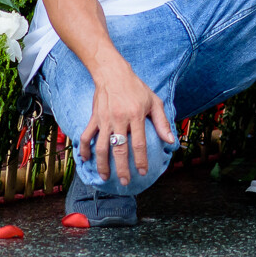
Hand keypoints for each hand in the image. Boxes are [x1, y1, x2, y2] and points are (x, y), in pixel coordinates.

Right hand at [84, 60, 176, 185]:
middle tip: (124, 181)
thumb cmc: (137, 88)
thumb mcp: (154, 101)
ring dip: (102, 164)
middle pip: (119, 149)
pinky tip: (86, 160)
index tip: (142, 172)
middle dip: (122, 168)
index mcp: (136, 115)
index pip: (139, 143)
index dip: (141, 159)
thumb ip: (162, 122)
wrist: (113, 74)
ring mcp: (104, 120)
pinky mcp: (94, 118)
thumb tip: (171, 140)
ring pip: (101, 147)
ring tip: (105, 176)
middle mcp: (119, 119)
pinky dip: (84, 150)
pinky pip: (86, 137)